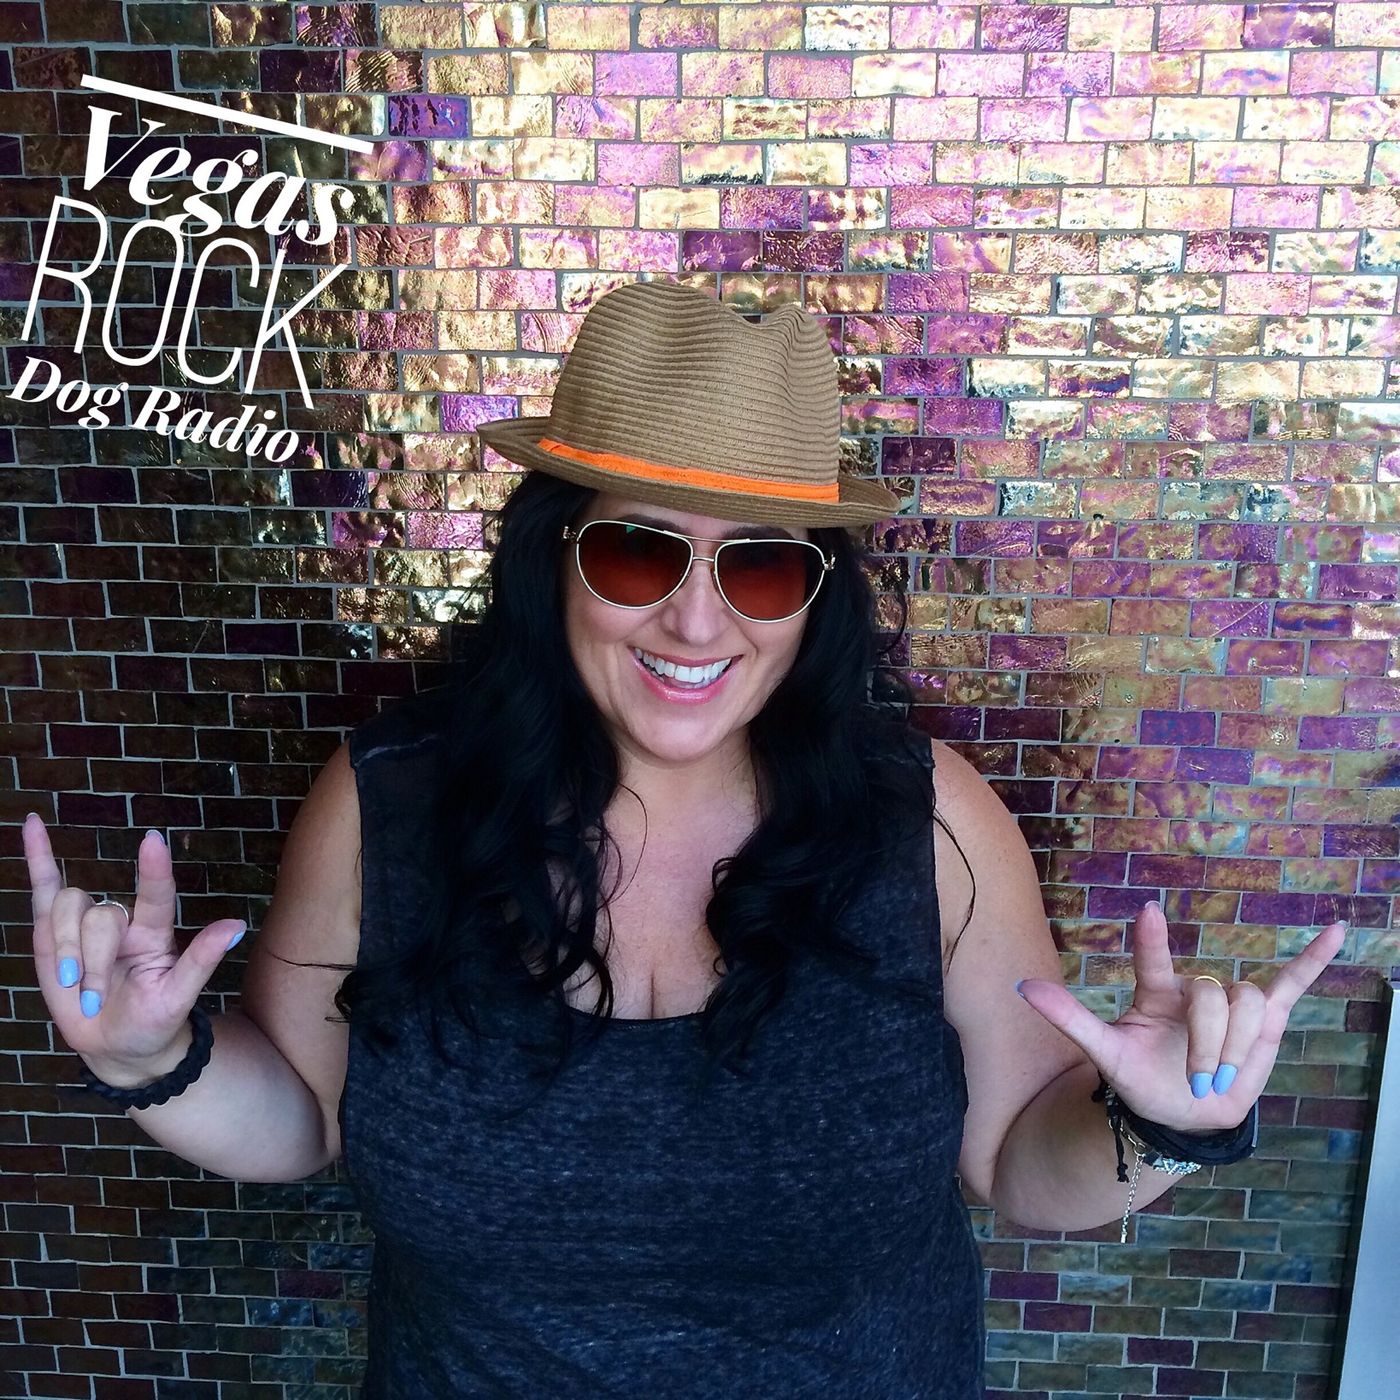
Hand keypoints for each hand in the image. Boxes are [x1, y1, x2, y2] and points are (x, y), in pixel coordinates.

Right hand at [23, 813, 246, 1076]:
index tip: (153, 841)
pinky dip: (37, 857)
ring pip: (69, 908)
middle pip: (102, 917)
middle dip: (94, 962)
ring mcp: (87, 923)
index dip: (154, 870)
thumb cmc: (154, 1022)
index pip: (156, 895)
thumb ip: (201, 962)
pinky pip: (45, 887)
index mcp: (155, 934)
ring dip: (66, 950)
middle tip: (95, 1001)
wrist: (119, 1045)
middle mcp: (124, 922)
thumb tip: (237, 926)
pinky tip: (33, 825)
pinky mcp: (53, 931)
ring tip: (73, 985)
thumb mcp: (178, 999)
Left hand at [1015, 901, 1346, 1132]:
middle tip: (1198, 1083)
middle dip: (1209, 1044)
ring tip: (1220, 1080)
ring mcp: (1232, 1003)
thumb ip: (1069, 1018)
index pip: (1154, 959)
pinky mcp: (1267, 1019)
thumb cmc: (1141, 1081)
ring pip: (1248, 1002)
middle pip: (1214, 997)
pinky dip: (1315, 959)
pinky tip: (1337, 932)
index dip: (1152, 939)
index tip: (1147, 912)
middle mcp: (1194, 991)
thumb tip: (1021, 987)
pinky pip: (1292, 982)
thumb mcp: (1104, 1054)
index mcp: (1156, 994)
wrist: (1181, 1115)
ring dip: (1239, 1047)